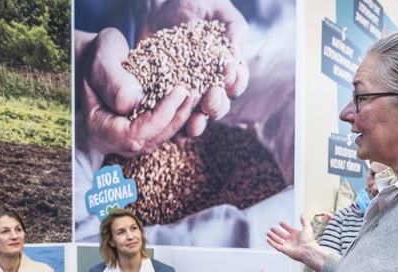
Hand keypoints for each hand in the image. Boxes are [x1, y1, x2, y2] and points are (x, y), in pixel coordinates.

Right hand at [78, 28, 200, 156]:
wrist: (98, 57)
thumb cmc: (96, 56)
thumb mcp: (102, 62)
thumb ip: (116, 84)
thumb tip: (139, 103)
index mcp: (100, 130)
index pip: (133, 136)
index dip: (159, 118)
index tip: (178, 92)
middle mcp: (115, 141)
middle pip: (151, 141)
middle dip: (176, 118)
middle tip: (195, 92)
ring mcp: (130, 138)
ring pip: (161, 137)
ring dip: (182, 117)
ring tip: (197, 93)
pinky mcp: (143, 130)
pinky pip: (164, 130)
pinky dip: (180, 116)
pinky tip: (192, 99)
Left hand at [138, 0, 249, 134]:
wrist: (160, 5)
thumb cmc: (195, 5)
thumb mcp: (216, 8)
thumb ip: (232, 26)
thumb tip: (237, 46)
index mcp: (227, 69)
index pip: (237, 82)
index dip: (235, 81)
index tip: (228, 73)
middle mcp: (209, 87)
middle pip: (218, 106)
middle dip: (216, 105)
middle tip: (210, 99)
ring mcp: (187, 95)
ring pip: (197, 118)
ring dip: (197, 124)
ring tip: (194, 125)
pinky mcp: (165, 98)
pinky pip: (171, 119)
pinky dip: (174, 130)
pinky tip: (173, 134)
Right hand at [266, 215, 322, 266]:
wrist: (307, 250)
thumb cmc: (308, 241)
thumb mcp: (307, 227)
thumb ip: (304, 221)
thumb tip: (302, 215)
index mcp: (297, 235)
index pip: (289, 229)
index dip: (285, 226)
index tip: (281, 223)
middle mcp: (292, 240)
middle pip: (282, 235)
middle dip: (276, 231)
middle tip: (272, 228)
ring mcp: (287, 245)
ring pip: (278, 240)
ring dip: (272, 236)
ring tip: (268, 233)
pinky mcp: (284, 250)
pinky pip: (276, 246)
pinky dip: (271, 243)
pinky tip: (268, 240)